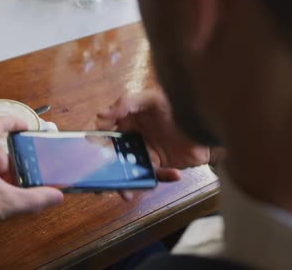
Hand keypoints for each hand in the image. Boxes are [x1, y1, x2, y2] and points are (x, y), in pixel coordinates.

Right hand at [96, 90, 211, 197]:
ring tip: (125, 192)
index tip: (83, 152)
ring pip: (127, 171)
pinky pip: (153, 176)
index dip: (89, 140)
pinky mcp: (157, 165)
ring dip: (125, 184)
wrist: (207, 124)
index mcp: (124, 119)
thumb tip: (100, 114)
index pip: (100, 129)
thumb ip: (127, 102)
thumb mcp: (152, 98)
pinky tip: (174, 175)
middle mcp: (130, 137)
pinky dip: (161, 178)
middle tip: (98, 183)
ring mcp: (142, 152)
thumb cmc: (179, 105)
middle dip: (102, 171)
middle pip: (109, 156)